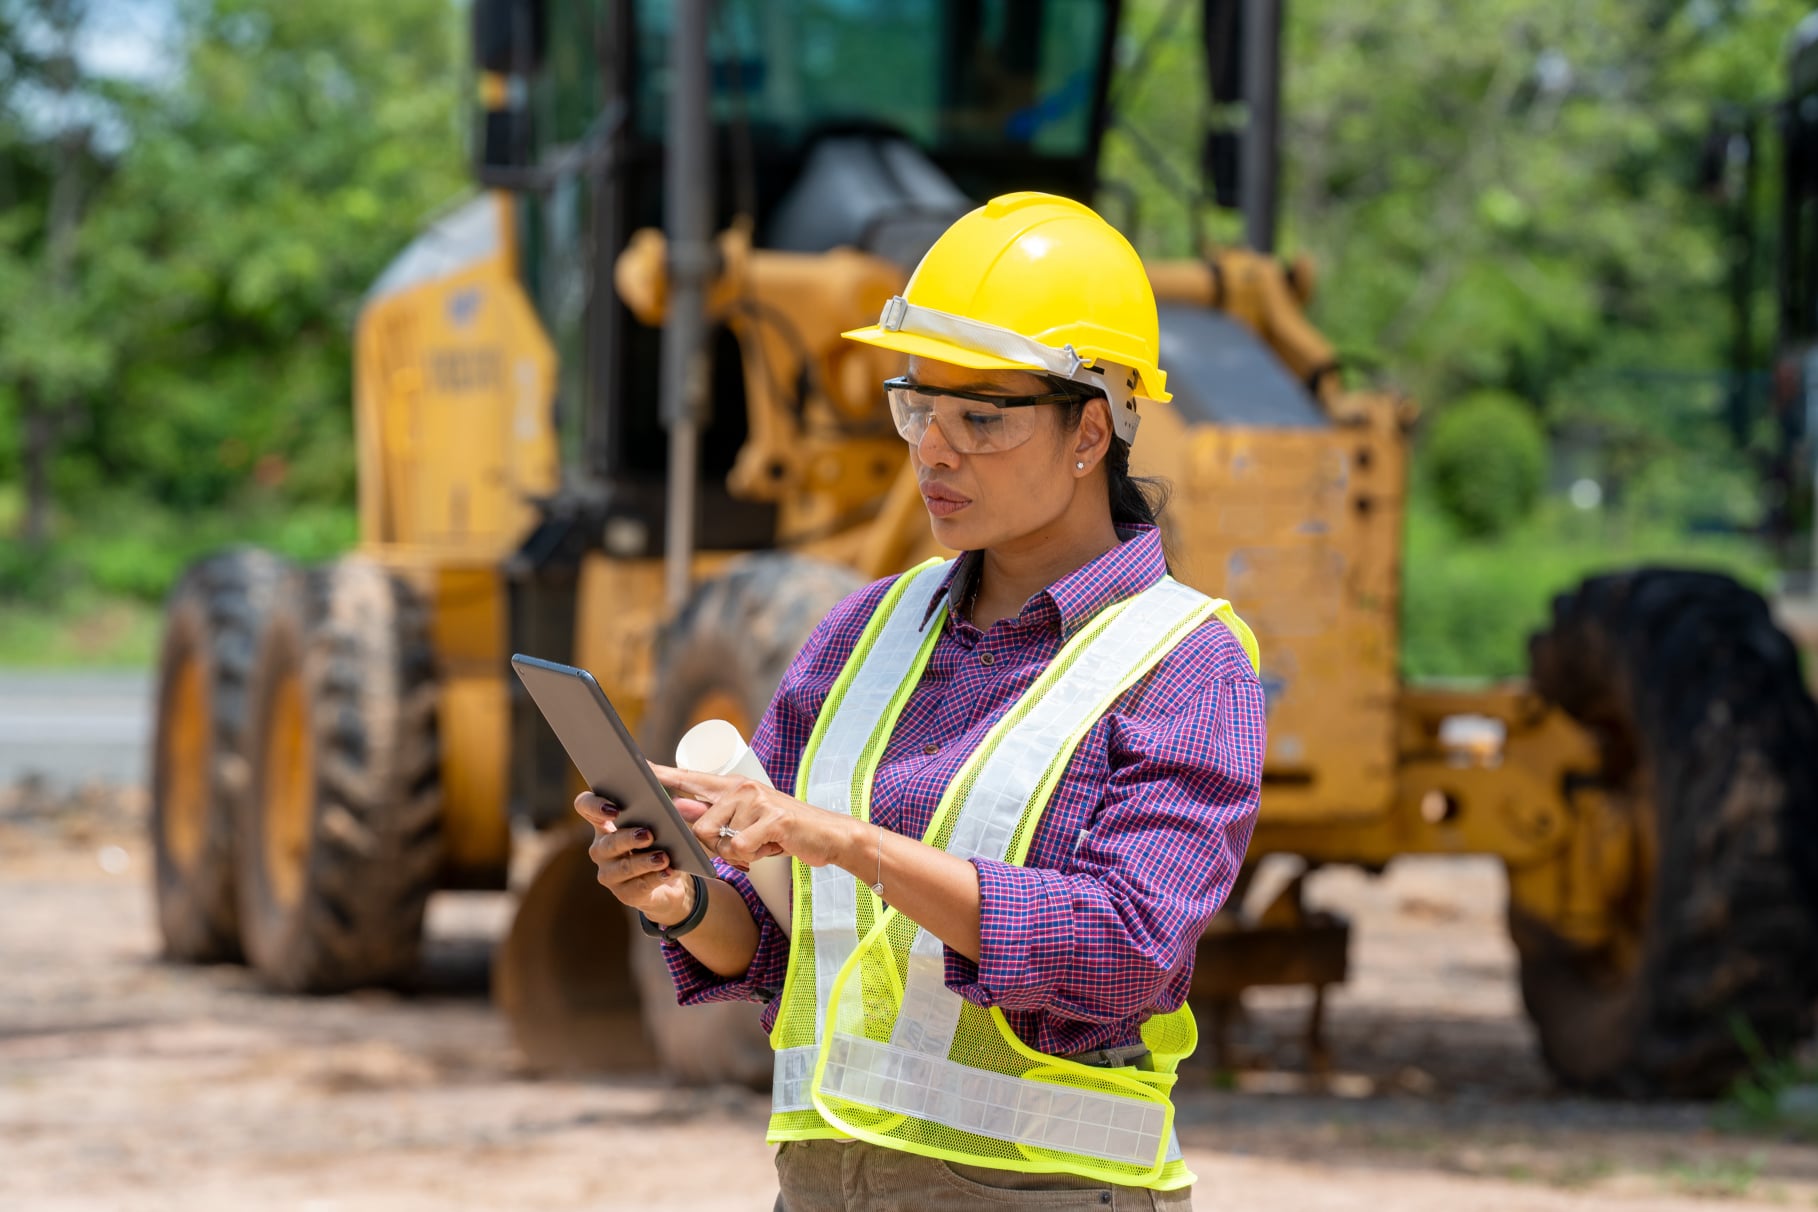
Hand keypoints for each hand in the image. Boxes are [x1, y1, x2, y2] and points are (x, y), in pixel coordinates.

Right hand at [573, 791, 694, 925]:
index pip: (585, 806)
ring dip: (644, 862)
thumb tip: (673, 803)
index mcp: (605, 823)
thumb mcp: (662, 824)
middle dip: (628, 838)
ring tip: (663, 857)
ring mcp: (609, 873)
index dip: (593, 805)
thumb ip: (661, 810)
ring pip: (624, 867)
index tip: (614, 809)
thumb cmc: (661, 843)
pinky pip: (638, 886)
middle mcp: (601, 848)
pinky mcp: (624, 894)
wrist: (669, 882)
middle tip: (648, 834)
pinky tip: (668, 871)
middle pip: (608, 842)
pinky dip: (655, 878)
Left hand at [648, 763, 856, 869]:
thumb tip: (677, 809)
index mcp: (732, 786)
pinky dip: (752, 858)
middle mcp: (741, 788)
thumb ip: (712, 816)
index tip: (635, 769)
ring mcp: (757, 801)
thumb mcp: (745, 821)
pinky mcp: (773, 818)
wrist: (828, 834)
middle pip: (698, 825)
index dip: (660, 775)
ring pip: (718, 840)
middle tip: (742, 848)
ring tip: (760, 846)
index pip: (688, 778)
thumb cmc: (783, 830)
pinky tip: (769, 849)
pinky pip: (740, 848)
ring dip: (736, 855)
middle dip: (713, 847)